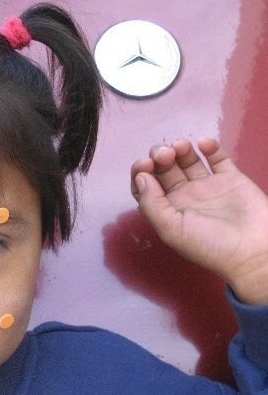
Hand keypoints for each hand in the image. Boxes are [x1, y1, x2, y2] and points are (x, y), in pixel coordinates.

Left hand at [131, 138, 267, 304]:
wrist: (254, 251)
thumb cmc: (210, 246)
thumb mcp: (171, 229)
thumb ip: (151, 203)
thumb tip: (141, 177)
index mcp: (167, 210)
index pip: (145, 185)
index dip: (141, 171)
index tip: (146, 164)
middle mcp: (185, 197)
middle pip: (164, 169)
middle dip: (159, 156)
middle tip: (165, 154)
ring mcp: (208, 187)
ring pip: (187, 160)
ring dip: (180, 148)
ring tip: (181, 146)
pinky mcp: (231, 179)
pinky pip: (217, 158)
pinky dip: (209, 147)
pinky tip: (204, 143)